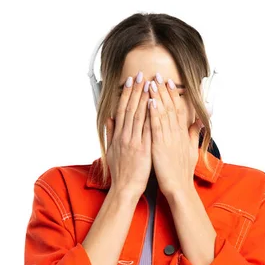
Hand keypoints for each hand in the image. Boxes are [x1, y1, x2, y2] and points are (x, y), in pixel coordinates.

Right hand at [105, 71, 151, 198]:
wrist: (124, 189)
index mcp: (118, 136)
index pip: (122, 110)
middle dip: (136, 91)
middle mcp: (125, 136)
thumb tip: (109, 118)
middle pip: (130, 109)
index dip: (127, 94)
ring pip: (139, 116)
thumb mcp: (111, 151)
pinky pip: (148, 130)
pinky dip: (151, 116)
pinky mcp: (144, 150)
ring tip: (149, 83)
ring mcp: (134, 142)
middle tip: (141, 75)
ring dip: (144, 98)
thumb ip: (110, 133)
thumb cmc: (120, 172)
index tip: (131, 80)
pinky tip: (155, 105)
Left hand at [147, 72, 202, 197]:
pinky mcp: (161, 145)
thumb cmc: (182, 170)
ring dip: (157, 97)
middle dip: (164, 91)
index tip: (167, 82)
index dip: (173, 95)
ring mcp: (169, 138)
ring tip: (152, 83)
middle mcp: (177, 133)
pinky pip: (157, 126)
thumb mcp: (192, 149)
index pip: (178, 109)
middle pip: (171, 107)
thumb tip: (201, 120)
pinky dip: (154, 113)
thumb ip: (194, 133)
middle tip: (157, 76)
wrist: (179, 187)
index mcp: (182, 133)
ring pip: (164, 113)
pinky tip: (150, 102)